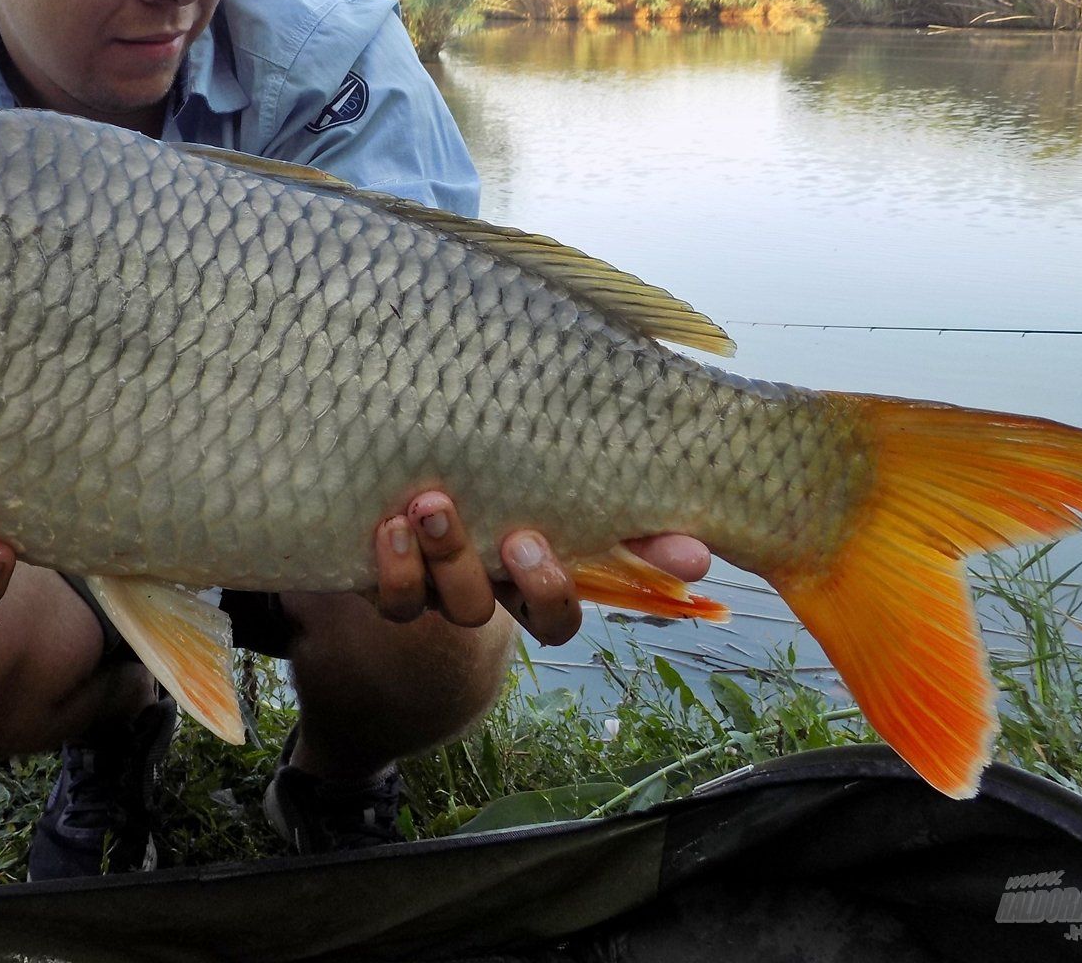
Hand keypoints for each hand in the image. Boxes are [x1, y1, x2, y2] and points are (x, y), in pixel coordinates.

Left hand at [369, 487, 710, 646]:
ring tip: (436, 506)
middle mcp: (477, 586)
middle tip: (524, 538)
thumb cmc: (490, 471)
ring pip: (441, 601)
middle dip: (522, 582)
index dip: (580, 592)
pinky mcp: (383, 571)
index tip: (580, 568)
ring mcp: (427, 583)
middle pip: (505, 609)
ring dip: (445, 559)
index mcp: (521, 575)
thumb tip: (699, 551)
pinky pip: (390, 594)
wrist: (386, 470)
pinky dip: (394, 567)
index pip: (558, 612)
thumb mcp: (554, 484)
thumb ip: (622, 510)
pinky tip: (391, 525)